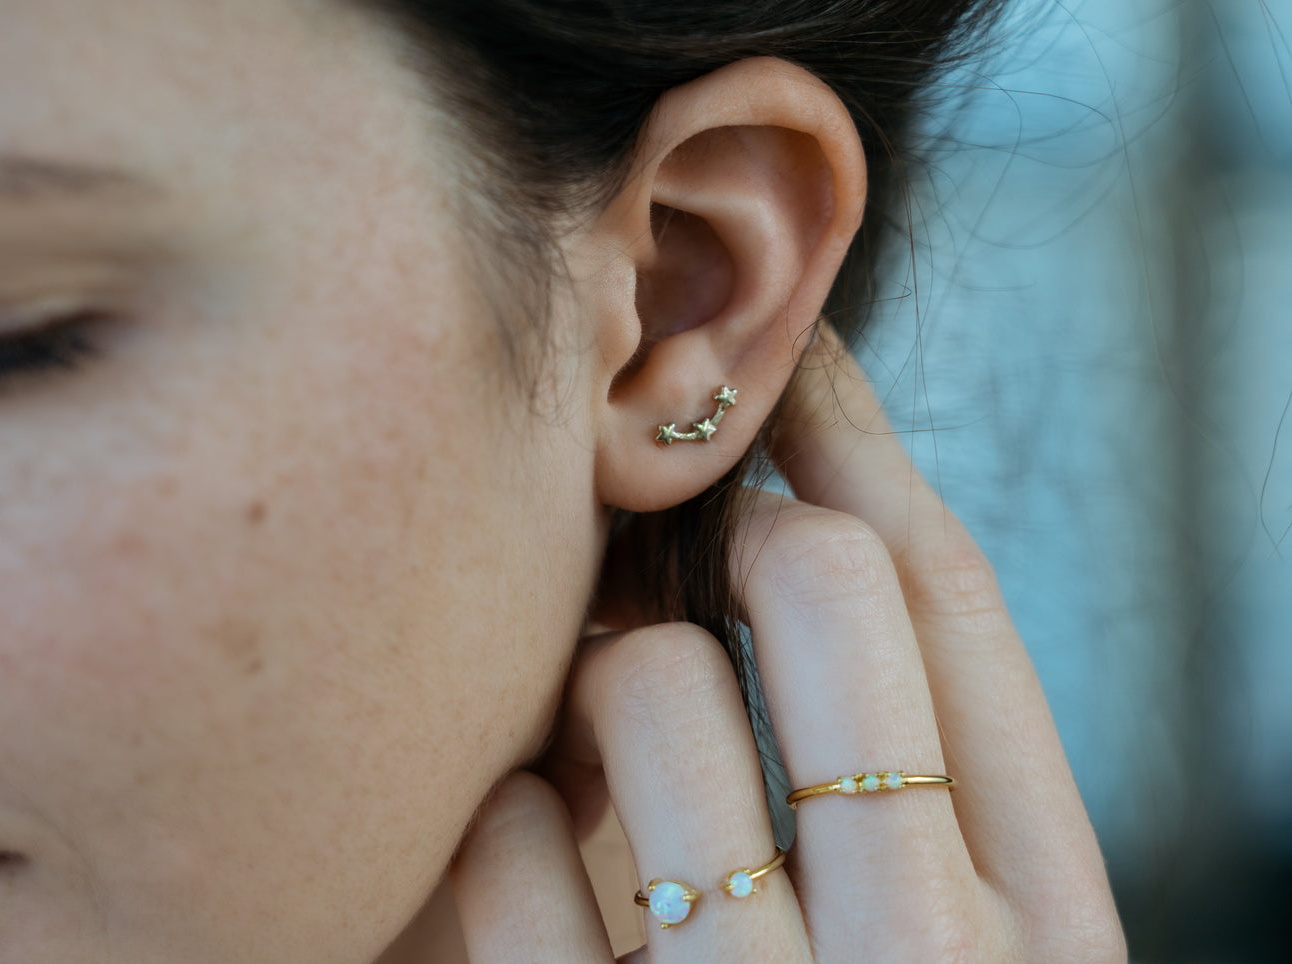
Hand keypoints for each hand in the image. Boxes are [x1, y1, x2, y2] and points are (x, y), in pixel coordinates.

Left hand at [449, 325, 1125, 961]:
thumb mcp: (969, 939)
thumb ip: (937, 773)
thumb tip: (827, 507)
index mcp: (1049, 925)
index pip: (955, 601)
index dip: (860, 446)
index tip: (790, 371)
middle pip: (822, 578)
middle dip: (738, 532)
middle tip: (683, 551)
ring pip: (648, 677)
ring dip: (606, 674)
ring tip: (605, 734)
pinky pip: (508, 835)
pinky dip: (507, 809)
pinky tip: (535, 834)